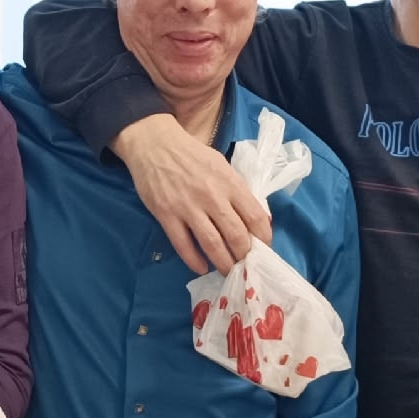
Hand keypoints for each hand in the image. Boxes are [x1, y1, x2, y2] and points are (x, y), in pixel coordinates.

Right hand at [113, 117, 272, 273]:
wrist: (154, 145)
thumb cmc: (192, 155)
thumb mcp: (222, 166)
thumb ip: (238, 190)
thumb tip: (257, 218)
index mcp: (230, 182)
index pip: (255, 216)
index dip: (263, 238)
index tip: (264, 249)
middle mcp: (212, 196)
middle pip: (236, 235)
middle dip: (244, 256)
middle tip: (246, 266)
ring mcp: (188, 207)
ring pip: (212, 244)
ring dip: (223, 263)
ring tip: (229, 272)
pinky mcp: (166, 215)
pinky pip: (183, 245)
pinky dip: (194, 260)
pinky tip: (202, 268)